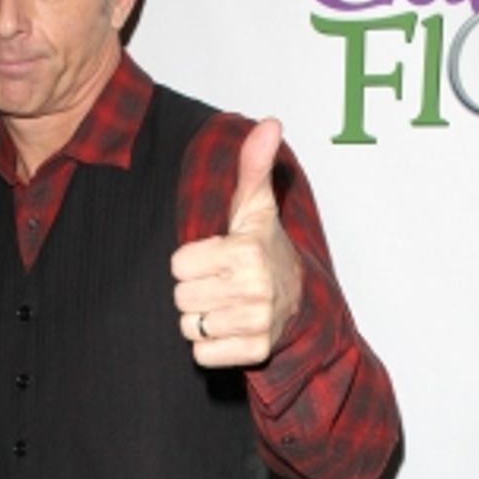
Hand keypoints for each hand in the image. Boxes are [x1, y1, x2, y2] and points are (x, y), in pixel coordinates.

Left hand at [171, 118, 303, 368]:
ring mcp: (257, 322)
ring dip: (200, 319)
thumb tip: (268, 123)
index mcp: (247, 251)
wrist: (299, 300)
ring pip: (190, 326)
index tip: (214, 258)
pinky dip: (209, 347)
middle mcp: (255, 288)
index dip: (191, 261)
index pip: (179, 264)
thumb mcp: (256, 207)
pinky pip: (203, 355)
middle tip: (219, 284)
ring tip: (224, 305)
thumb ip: (252, 167)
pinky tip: (228, 330)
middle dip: (194, 291)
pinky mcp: (255, 352)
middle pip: (181, 297)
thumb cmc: (264, 248)